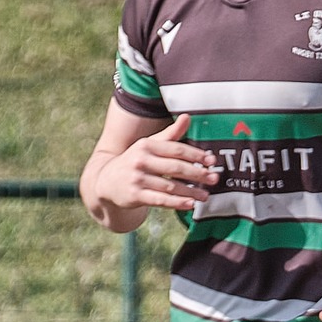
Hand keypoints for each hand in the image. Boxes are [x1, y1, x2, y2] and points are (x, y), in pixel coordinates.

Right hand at [95, 114, 218, 212]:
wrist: (106, 181)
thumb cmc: (135, 161)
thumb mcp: (149, 145)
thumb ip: (170, 135)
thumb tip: (188, 117)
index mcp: (147, 145)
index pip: (175, 149)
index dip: (195, 155)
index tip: (211, 161)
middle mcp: (141, 160)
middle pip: (175, 167)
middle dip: (197, 173)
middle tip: (214, 178)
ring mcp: (138, 178)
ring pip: (170, 185)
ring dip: (190, 191)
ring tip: (206, 195)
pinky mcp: (136, 195)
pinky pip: (161, 200)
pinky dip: (177, 203)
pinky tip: (191, 204)